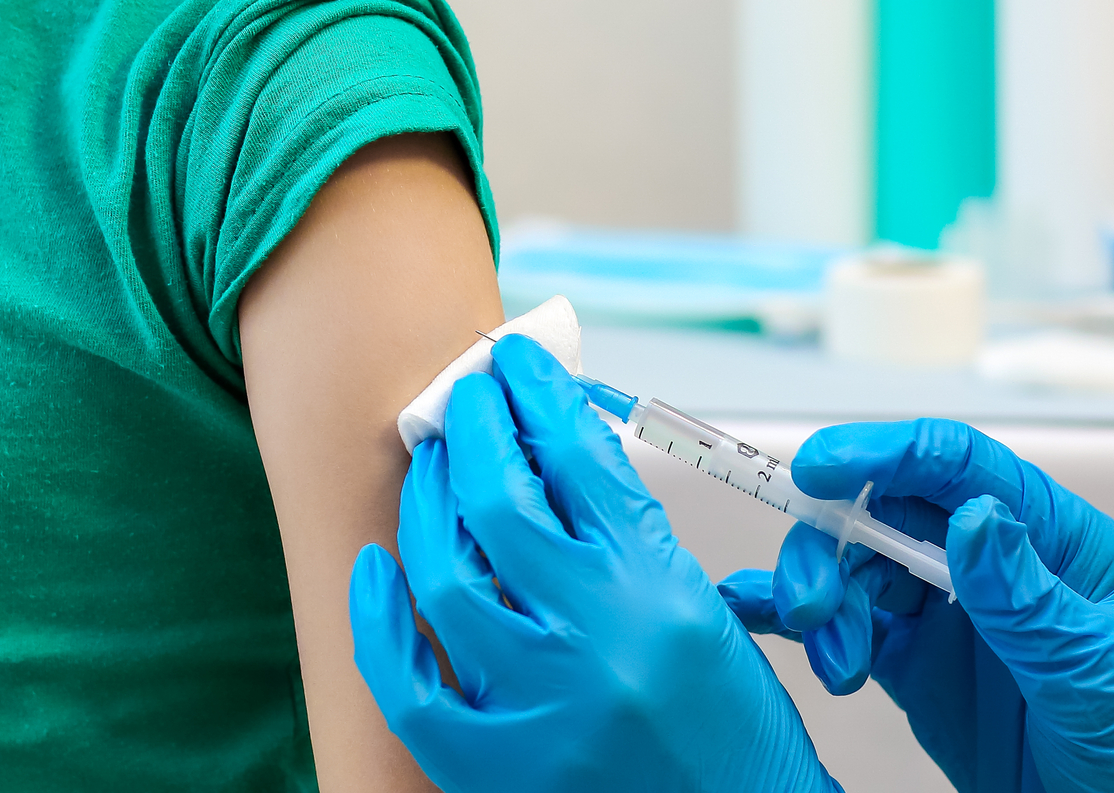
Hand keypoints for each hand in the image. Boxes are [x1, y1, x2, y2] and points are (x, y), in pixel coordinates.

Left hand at [349, 333, 840, 792]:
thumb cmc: (734, 736)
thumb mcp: (706, 615)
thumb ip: (630, 539)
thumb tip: (553, 456)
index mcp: (663, 593)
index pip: (582, 458)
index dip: (540, 394)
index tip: (518, 361)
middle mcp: (601, 642)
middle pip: (503, 499)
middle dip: (476, 427)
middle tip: (467, 396)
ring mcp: (542, 709)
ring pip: (446, 576)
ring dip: (429, 504)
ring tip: (434, 469)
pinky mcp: (498, 769)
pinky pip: (410, 685)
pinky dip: (382, 621)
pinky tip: (379, 570)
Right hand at [720, 419, 1113, 792]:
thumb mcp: (1093, 671)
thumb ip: (1029, 600)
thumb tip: (973, 515)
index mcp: (1048, 537)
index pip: (958, 465)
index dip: (885, 452)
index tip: (820, 468)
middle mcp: (987, 559)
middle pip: (885, 510)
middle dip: (833, 545)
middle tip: (813, 607)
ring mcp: (946, 608)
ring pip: (856, 564)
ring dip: (824, 600)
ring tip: (835, 665)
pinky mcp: (913, 660)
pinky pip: (845, 621)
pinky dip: (795, 616)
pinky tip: (758, 618)